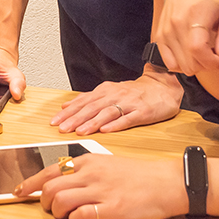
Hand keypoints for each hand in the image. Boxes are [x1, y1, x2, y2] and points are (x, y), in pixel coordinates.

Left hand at [14, 153, 185, 218]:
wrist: (165, 182)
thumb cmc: (138, 176)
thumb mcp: (106, 164)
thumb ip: (83, 172)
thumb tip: (61, 182)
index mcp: (87, 161)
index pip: (49, 170)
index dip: (29, 183)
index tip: (19, 190)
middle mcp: (90, 174)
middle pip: (49, 187)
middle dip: (41, 201)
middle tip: (47, 208)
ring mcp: (100, 191)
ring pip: (59, 201)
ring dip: (56, 212)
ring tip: (66, 216)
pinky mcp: (111, 208)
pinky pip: (81, 216)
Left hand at [49, 71, 181, 133]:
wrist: (163, 87)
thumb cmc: (135, 93)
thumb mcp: (110, 92)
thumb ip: (88, 99)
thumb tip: (66, 105)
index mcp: (105, 91)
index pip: (83, 102)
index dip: (68, 112)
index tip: (54, 121)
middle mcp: (115, 95)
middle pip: (92, 107)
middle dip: (75, 118)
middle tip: (62, 129)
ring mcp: (129, 103)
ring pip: (107, 113)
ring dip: (92, 122)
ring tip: (80, 132)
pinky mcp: (143, 112)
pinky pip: (128, 119)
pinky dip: (116, 124)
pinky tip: (106, 131)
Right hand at [156, 0, 218, 75]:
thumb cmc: (210, 0)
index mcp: (195, 14)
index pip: (198, 49)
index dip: (212, 62)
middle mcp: (176, 23)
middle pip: (190, 63)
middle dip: (206, 65)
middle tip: (213, 53)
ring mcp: (165, 31)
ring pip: (181, 66)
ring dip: (195, 65)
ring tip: (202, 52)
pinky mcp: (159, 37)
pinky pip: (170, 64)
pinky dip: (182, 64)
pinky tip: (190, 54)